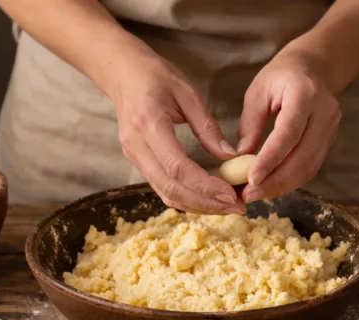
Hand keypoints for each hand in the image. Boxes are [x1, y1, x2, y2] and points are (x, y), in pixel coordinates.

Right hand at [109, 54, 243, 213]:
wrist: (122, 72)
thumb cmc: (155, 76)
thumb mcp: (187, 92)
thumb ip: (208, 127)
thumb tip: (230, 156)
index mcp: (149, 125)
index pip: (177, 167)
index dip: (205, 186)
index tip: (231, 194)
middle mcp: (137, 146)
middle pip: (171, 188)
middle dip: (206, 203)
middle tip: (237, 207)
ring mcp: (134, 156)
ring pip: (166, 194)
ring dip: (198, 206)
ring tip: (227, 207)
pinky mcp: (138, 161)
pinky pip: (162, 188)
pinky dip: (186, 198)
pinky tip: (208, 199)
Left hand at [237, 52, 341, 202]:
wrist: (312, 69)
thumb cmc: (280, 77)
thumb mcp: (257, 92)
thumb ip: (250, 124)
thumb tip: (239, 159)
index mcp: (305, 94)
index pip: (288, 134)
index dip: (270, 160)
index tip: (250, 180)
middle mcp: (325, 113)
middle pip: (302, 157)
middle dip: (275, 181)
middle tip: (248, 195)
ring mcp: (331, 128)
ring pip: (308, 167)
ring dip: (281, 186)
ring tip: (255, 195)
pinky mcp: (330, 141)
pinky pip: (310, 167)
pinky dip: (290, 181)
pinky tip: (270, 186)